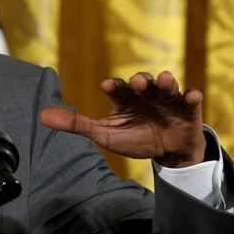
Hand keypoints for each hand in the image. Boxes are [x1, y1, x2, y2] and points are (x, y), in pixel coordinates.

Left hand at [40, 71, 206, 167]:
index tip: (107, 86)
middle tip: (137, 82)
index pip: (118, 88)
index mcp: (125, 98)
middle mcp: (146, 94)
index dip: (114, 86)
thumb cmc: (134, 138)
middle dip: (140, 80)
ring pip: (167, 85)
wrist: (167, 153)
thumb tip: (42, 115)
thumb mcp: (104, 134)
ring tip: (164, 81)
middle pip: (143, 81)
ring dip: (166, 81)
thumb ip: (76, 124)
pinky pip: (192, 98)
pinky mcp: (189, 109)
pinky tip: (191, 96)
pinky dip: (192, 96)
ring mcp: (168, 100)